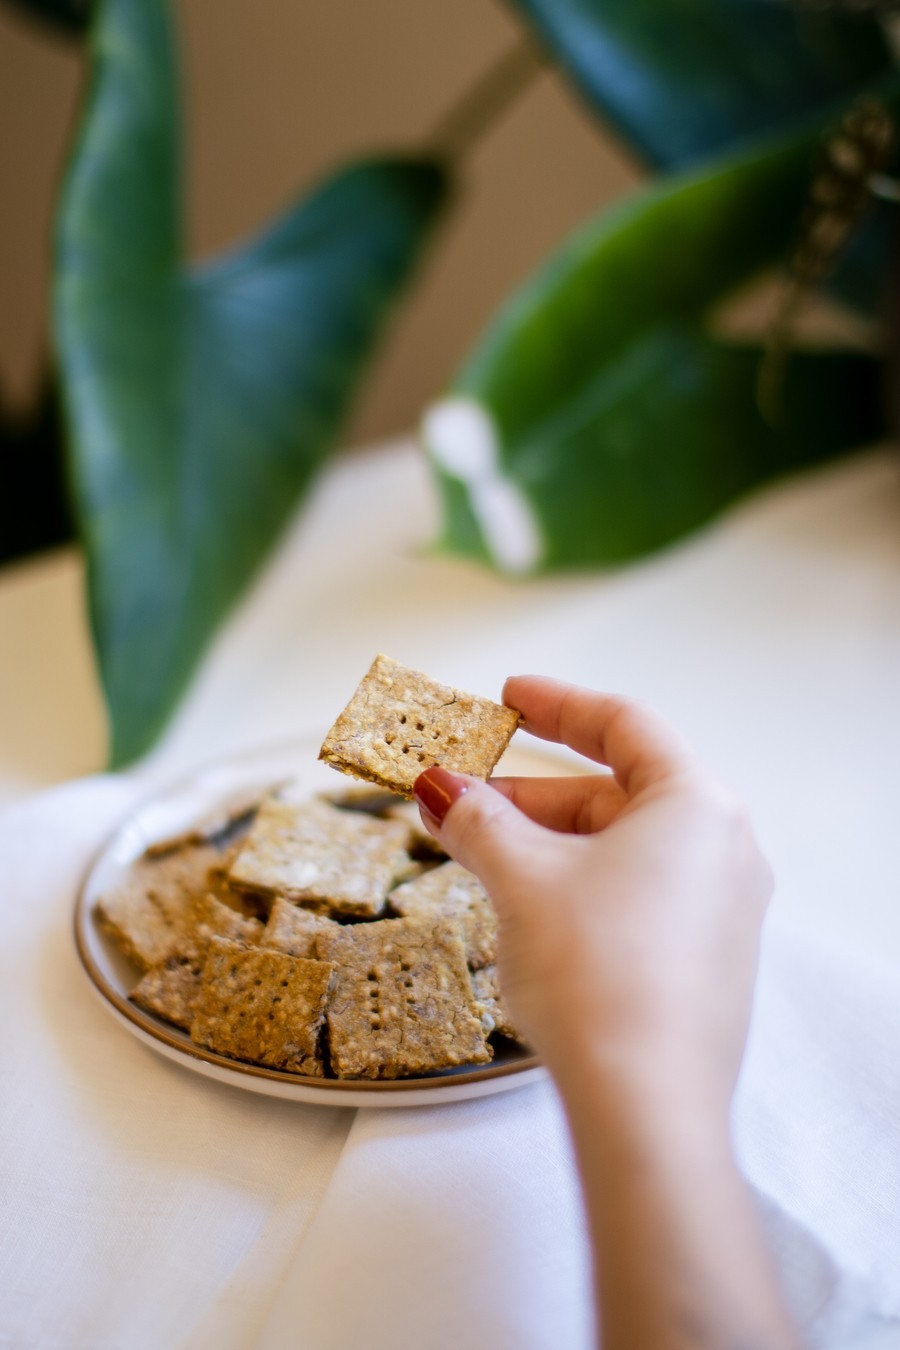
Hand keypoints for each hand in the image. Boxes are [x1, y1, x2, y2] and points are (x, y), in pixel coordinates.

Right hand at [414, 675, 772, 1113]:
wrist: (644, 1105)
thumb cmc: (598, 974)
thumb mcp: (522, 878)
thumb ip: (478, 821)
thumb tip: (439, 787)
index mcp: (697, 805)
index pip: (625, 726)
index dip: (558, 705)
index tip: (508, 698)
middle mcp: (723, 848)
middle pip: (617, 792)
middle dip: (531, 793)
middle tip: (462, 796)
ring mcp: (719, 909)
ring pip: (621, 848)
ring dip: (546, 843)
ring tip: (477, 853)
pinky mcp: (702, 961)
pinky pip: (634, 895)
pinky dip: (577, 885)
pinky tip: (524, 906)